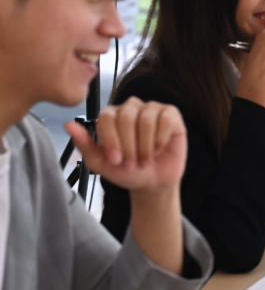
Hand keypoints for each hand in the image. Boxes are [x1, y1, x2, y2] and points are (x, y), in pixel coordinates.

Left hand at [67, 98, 185, 191]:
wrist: (153, 182)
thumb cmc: (126, 171)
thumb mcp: (101, 163)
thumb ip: (85, 144)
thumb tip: (68, 125)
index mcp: (111, 115)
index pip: (107, 118)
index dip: (112, 140)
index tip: (115, 160)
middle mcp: (130, 107)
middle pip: (126, 117)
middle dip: (129, 146)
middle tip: (132, 162)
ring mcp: (152, 109)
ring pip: (146, 120)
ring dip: (145, 146)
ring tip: (146, 158)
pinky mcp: (171, 114)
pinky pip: (166, 120)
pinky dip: (161, 139)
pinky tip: (159, 148)